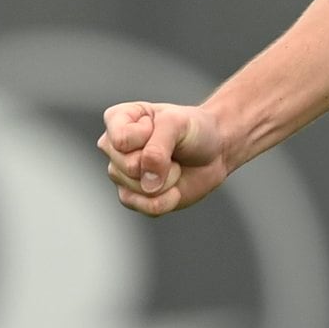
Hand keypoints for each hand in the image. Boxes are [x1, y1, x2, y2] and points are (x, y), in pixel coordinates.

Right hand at [99, 101, 229, 216]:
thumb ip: (157, 148)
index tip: (161, 126)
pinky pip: (147, 207)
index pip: (121, 140)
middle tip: (172, 149)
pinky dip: (168, 199)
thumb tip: (147, 184)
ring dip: (167, 179)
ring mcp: (121, 175)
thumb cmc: (194, 129)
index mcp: (117, 120)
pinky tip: (175, 187)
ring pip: (136, 190)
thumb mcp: (178, 124)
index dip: (148, 136)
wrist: (215, 150)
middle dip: (161, 161)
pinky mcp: (135, 197)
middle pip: (127, 167)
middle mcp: (113, 148)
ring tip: (173, 164)